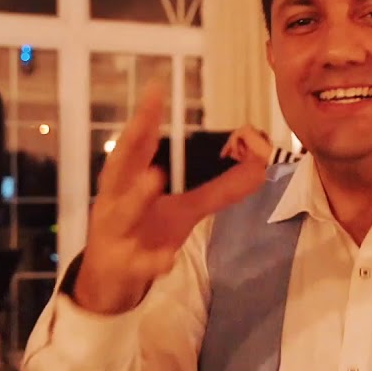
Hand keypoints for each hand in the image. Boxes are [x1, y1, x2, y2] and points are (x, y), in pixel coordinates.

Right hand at [76, 82, 265, 313]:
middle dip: (130, 145)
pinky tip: (166, 260)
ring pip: (122, 214)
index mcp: (128, 181)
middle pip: (119, 169)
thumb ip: (220, 189)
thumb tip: (260, 167)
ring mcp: (115, 234)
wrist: (111, 280)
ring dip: (136, 196)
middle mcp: (116, 201)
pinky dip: (150, 261)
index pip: (137, 145)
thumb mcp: (186, 210)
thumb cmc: (145, 232)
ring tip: (154, 176)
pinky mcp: (121, 266)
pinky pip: (135, 264)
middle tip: (145, 123)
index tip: (156, 89)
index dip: (145, 117)